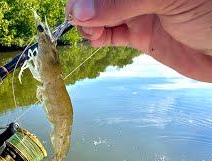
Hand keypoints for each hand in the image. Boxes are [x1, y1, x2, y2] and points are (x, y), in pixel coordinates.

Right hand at [66, 0, 211, 81]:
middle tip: (79, 20)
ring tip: (90, 32)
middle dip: (85, 7)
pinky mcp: (140, 35)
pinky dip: (98, 37)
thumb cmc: (210, 14)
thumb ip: (121, 3)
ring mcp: (138, 13)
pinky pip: (111, 34)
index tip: (79, 8)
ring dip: (89, 23)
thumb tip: (81, 12)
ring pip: (101, 15)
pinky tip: (95, 39)